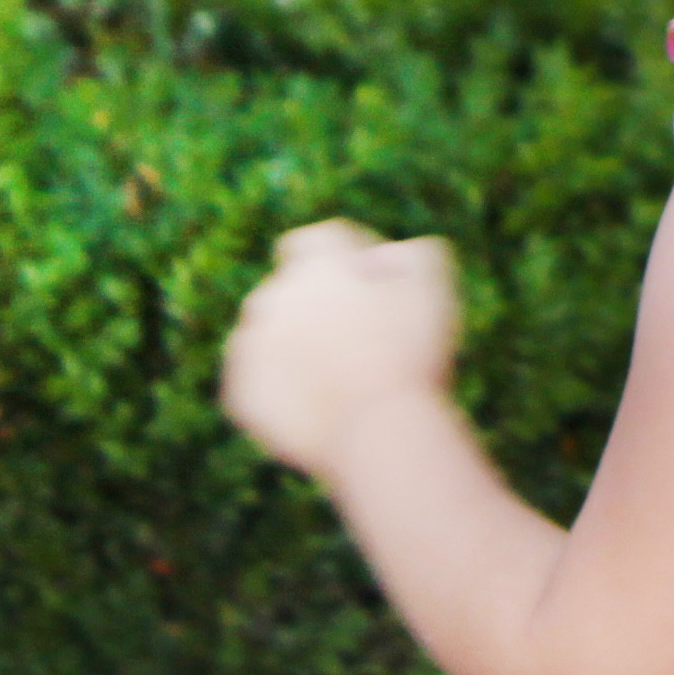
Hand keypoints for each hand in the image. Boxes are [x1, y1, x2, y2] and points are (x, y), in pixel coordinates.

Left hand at [223, 217, 461, 477]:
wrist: (378, 433)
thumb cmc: (410, 354)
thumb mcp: (430, 285)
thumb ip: (409, 253)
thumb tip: (384, 255)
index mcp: (316, 266)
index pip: (316, 241)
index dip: (345, 258)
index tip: (371, 284)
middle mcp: (272, 299)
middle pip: (290, 289)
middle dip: (317, 303)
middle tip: (360, 336)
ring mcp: (251, 349)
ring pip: (269, 334)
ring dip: (294, 343)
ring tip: (338, 374)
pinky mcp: (242, 394)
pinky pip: (258, 380)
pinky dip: (282, 386)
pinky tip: (320, 403)